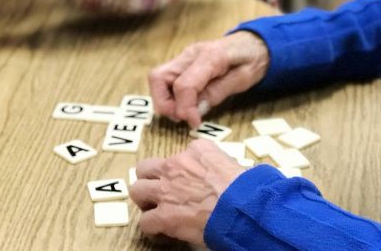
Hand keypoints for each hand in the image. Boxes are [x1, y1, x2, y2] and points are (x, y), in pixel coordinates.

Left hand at [130, 139, 245, 244]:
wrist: (240, 205)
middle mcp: (175, 164)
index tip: (185, 180)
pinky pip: (145, 221)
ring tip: (153, 209)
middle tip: (159, 192)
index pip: (179, 154)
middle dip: (150, 180)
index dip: (179, 170)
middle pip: (146, 167)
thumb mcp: (231, 162)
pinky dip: (151, 227)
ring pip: (137, 190)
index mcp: (196, 150)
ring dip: (145, 200)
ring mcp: (166, 189)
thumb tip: (219, 174)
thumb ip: (217, 163)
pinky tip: (160, 230)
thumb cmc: (243, 186)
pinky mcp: (164, 215)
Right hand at [149, 31, 269, 128]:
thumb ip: (217, 93)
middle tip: (183, 118)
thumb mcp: (242, 79)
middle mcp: (191, 53)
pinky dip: (171, 95)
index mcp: (210, 56)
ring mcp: (185, 56)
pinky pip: (166, 79)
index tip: (194, 123)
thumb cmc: (251, 59)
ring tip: (186, 112)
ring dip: (165, 100)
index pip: (183, 84)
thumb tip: (195, 111)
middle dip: (164, 103)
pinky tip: (188, 103)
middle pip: (158, 77)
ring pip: (158, 78)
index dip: (185, 108)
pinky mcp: (183, 62)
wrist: (255, 42)